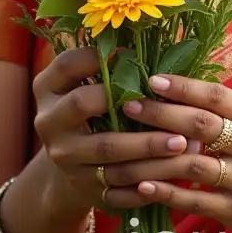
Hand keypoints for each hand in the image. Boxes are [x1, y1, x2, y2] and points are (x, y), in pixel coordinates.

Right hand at [32, 49, 192, 214]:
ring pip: (107, 153)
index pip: (67, 64)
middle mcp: (49, 121)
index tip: (130, 52)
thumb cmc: (93, 109)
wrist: (72, 166)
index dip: (95, 56)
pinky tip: (172, 177)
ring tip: (183, 143)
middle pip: (82, 105)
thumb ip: (110, 68)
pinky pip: (116, 188)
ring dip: (148, 149)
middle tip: (166, 101)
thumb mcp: (87, 85)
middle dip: (124, 100)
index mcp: (48, 88)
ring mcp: (64, 156)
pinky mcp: (81, 185)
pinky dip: (146, 184)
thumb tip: (152, 44)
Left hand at [96, 74, 231, 232]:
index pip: (216, 96)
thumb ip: (219, 109)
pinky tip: (142, 185)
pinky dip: (165, 191)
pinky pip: (193, 198)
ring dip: (153, 157)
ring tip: (123, 150)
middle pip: (201, 125)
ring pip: (191, 164)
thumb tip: (169, 85)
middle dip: (161, 114)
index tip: (151, 80)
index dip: (182, 87)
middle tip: (130, 106)